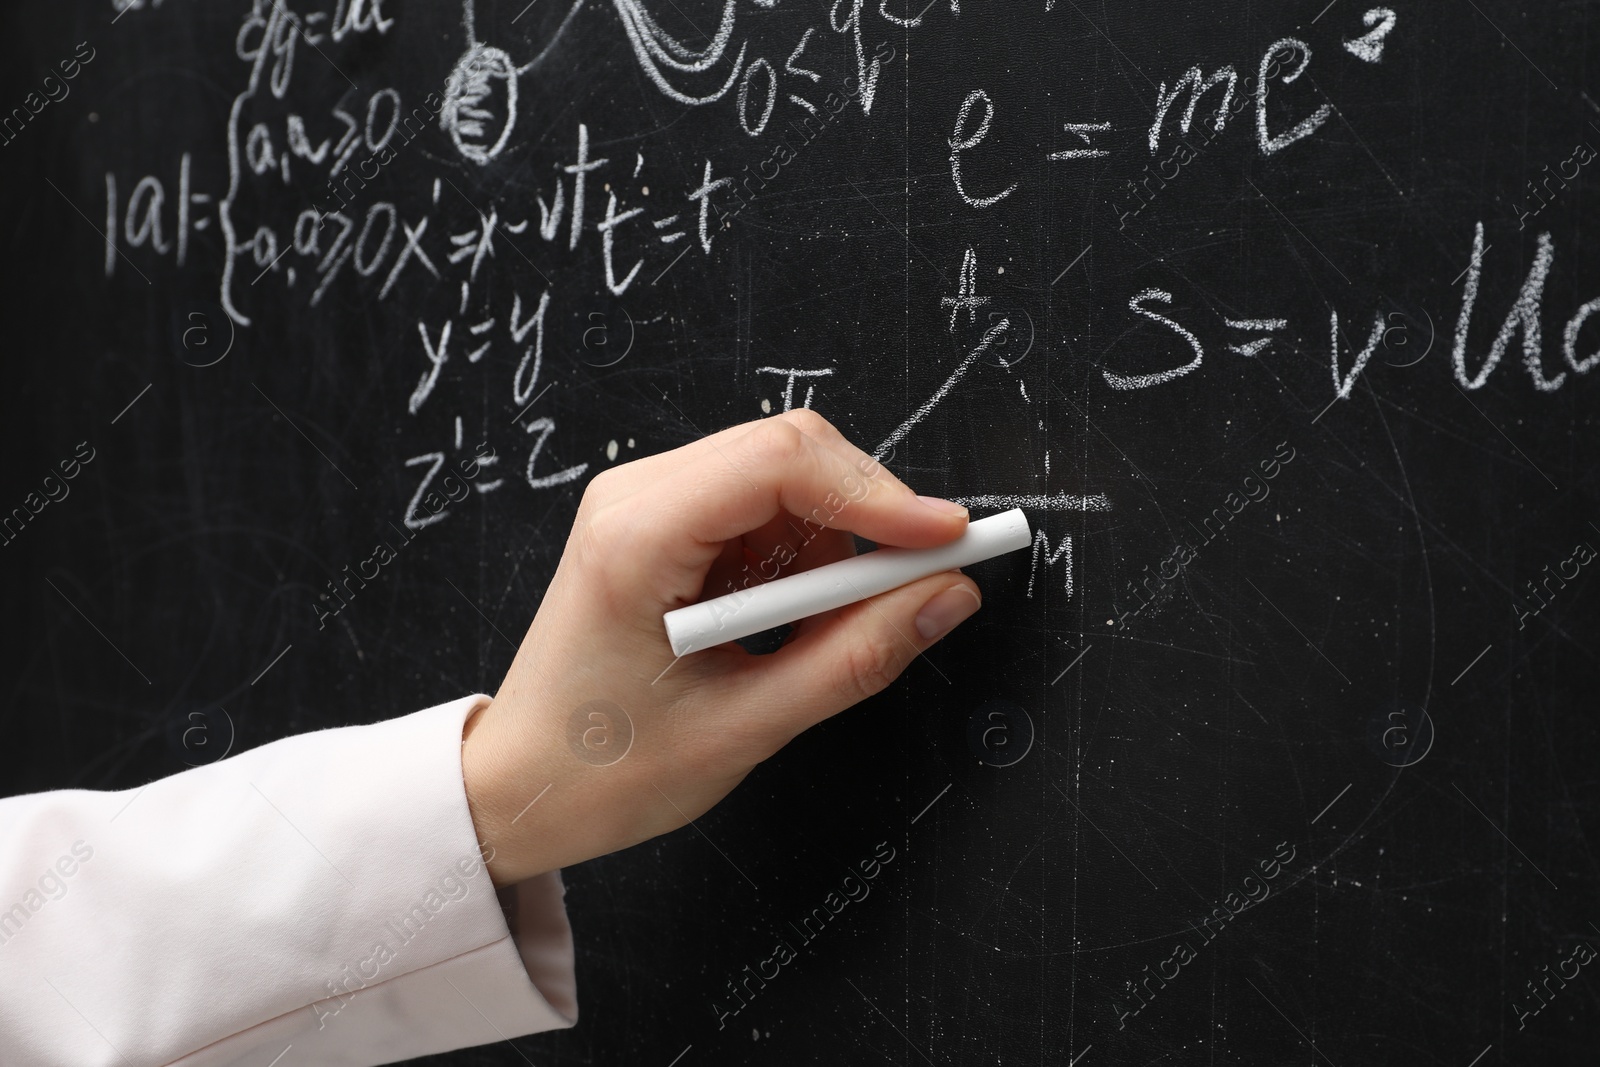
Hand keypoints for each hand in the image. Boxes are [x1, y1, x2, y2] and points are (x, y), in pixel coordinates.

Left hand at [460, 410, 981, 885]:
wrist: (522, 786)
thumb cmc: (603, 769)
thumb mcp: (744, 727)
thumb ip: (855, 659)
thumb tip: (944, 597)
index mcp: (637, 537)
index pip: (780, 462)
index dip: (878, 494)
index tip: (945, 541)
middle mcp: (635, 497)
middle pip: (788, 451)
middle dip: (867, 516)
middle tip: (917, 586)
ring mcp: (645, 503)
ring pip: (783, 479)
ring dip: (831, 546)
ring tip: (818, 636)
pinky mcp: (662, 523)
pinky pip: (761, 510)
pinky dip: (799, 559)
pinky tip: (785, 624)